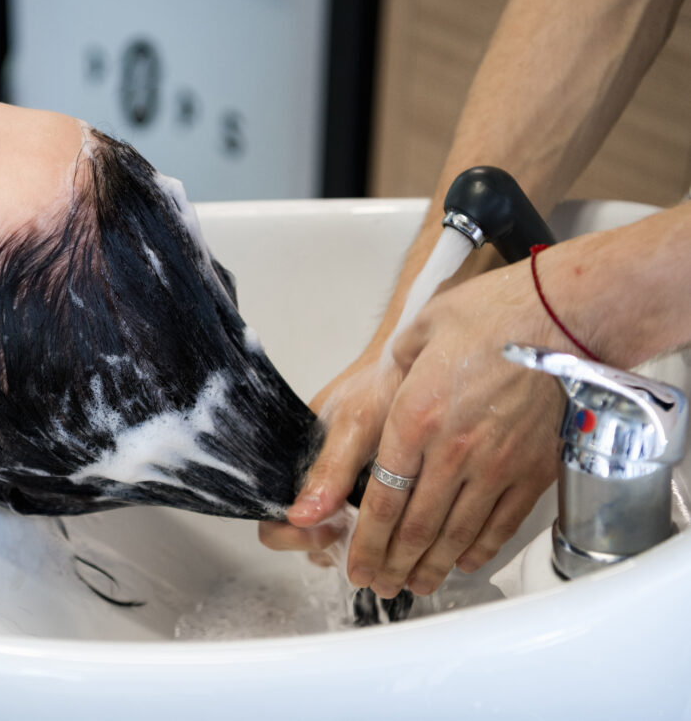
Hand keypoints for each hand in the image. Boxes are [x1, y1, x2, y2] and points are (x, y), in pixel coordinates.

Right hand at [259, 347, 400, 562]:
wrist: (415, 365)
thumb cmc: (376, 386)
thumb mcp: (354, 425)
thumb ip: (328, 469)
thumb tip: (298, 516)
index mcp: (295, 468)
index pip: (272, 523)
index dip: (294, 538)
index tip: (328, 532)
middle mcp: (313, 484)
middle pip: (304, 539)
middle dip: (330, 546)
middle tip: (361, 537)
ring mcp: (340, 493)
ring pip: (335, 540)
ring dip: (357, 543)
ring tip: (388, 531)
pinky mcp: (369, 495)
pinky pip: (362, 529)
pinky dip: (379, 533)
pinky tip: (402, 522)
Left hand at [346, 262, 565, 596]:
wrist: (560, 314)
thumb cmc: (486, 315)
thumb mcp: (412, 340)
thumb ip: (379, 391)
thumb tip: (341, 448)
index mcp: (415, 419)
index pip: (382, 500)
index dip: (364, 543)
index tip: (354, 563)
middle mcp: (454, 451)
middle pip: (415, 527)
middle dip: (390, 564)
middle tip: (375, 585)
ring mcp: (497, 465)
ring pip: (457, 534)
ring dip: (430, 566)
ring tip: (413, 585)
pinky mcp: (532, 469)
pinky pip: (501, 523)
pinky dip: (479, 549)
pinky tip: (463, 561)